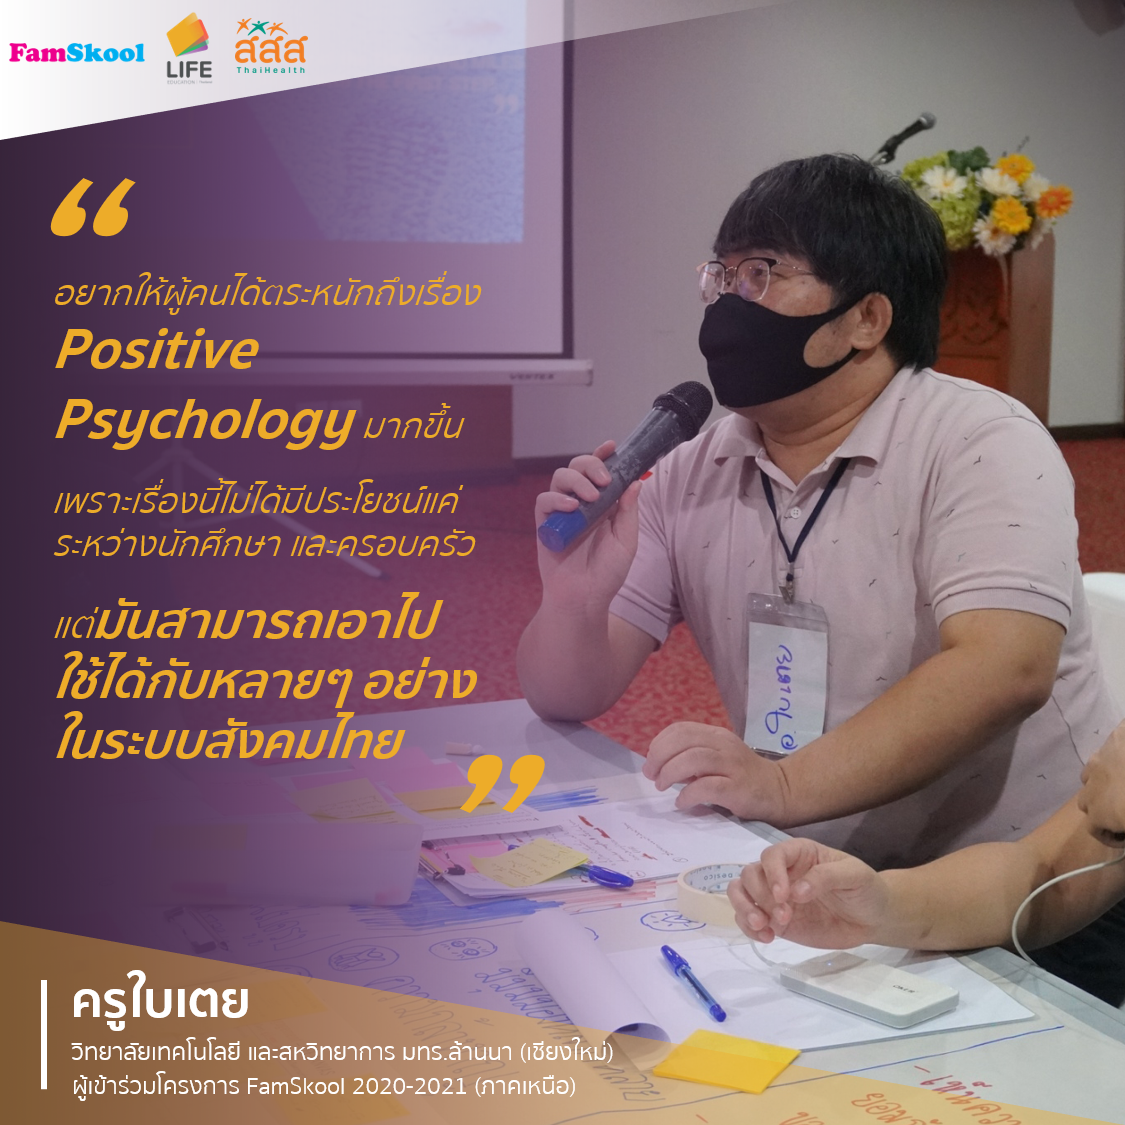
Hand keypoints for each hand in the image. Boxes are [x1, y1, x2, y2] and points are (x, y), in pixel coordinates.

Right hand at [533, 440, 640, 612]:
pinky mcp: (545, 524)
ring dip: (576, 480)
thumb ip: (629, 511)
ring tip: (590, 497)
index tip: (611, 446)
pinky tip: (570, 507)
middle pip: (578, 466)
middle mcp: (581, 503)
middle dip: (590, 465)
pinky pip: (544, 500)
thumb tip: (636, 481)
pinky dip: (556, 498)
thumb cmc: (607, 573)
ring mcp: (561, 512)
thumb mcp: (626, 541)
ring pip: (560, 477)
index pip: (600, 471)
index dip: (604, 456)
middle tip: (603, 479)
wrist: (584, 598)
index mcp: (603, 504)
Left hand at [643, 722, 786, 820]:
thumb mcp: (717, 758)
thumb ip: (692, 758)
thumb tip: (660, 766)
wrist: (780, 792)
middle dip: (660, 756)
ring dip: (670, 772)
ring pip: (693, 759)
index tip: (651, 760)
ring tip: (662, 786)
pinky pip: (707, 787)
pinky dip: (688, 794)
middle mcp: (724, 745)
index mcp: (716, 735)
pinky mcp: (738, 788)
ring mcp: (732, 765)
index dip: (660, 743)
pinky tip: (681, 802)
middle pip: (683, 740)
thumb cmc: (743, 776)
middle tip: (651, 775)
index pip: (681, 729)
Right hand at [727, 838, 888, 947]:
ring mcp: (775, 898)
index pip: (772, 855)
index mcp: (798, 854)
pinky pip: (748, 919)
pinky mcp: (775, 921)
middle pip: (750, 874)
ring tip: (764, 928)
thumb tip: (796, 892)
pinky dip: (748, 928)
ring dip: (745, 909)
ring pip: (741, 893)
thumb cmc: (865, 889)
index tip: (783, 896)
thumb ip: (825, 877)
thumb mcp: (854, 875)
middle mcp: (782, 872)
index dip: (772, 874)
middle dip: (760, 896)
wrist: (873, 919)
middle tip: (784, 917)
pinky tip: (767, 938)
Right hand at [1079, 721, 1124, 849]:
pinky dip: (1109, 762)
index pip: (1094, 830)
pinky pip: (1102, 755)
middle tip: (1120, 811)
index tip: (1124, 838)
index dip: (1109, 837)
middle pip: (1086, 804)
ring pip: (1089, 778)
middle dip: (1100, 810)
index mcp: (1100, 813)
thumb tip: (1124, 832)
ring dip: (1100, 786)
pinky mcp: (1109, 742)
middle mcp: (1091, 789)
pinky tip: (1123, 762)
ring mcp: (1097, 764)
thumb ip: (1122, 825)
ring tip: (1120, 786)